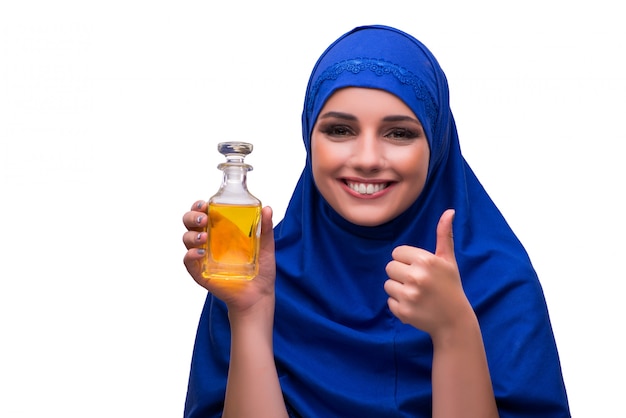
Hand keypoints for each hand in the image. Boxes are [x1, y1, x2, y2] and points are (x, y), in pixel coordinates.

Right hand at [182, 201, 276, 313]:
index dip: (199, 205)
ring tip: (204, 237)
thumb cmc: (260, 269)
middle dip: (192, 216)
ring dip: (192, 235)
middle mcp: (209, 241)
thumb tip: (267, 208)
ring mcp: (203, 256)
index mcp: (221, 230)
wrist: (259, 294)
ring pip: (187, 239)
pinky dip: (190, 255)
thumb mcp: (266, 246)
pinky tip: (201, 253)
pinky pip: (188, 261)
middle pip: (190, 223)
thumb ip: (265, 228)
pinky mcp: (201, 272)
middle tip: (203, 218)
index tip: (205, 203)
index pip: (204, 212)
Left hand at [384, 209, 473, 338]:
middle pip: (390, 267)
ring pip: (388, 284)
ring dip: (398, 289)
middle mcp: (416, 277)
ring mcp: (409, 296)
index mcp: (426, 261)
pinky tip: (414, 306)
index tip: (419, 268)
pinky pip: (389, 301)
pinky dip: (399, 304)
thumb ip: (444, 235)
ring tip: (416, 294)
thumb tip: (449, 211)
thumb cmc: (450, 286)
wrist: (454, 320)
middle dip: (401, 274)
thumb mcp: (448, 260)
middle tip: (417, 282)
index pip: (397, 253)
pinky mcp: (403, 312)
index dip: (407, 260)